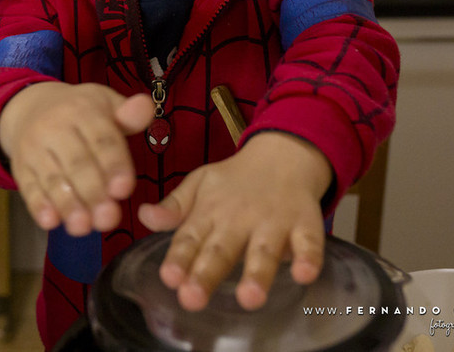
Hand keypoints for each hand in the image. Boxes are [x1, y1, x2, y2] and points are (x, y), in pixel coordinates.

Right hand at [0, 82, 153, 235]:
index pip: (101, 139)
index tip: (124, 190)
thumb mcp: (106, 104)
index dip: (113, 164)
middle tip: (108, 219)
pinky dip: (38, 206)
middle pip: (76, 162)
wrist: (30, 107)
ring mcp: (34, 148)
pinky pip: (28, 188)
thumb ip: (130, 114)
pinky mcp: (21, 168)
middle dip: (93, 192)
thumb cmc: (80, 112)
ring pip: (52, 178)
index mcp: (83, 110)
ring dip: (68, 205)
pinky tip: (50, 222)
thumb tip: (146, 107)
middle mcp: (55, 127)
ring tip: (82, 227)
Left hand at [136, 131, 331, 311]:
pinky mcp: (305, 223)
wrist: (282, 155)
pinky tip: (303, 275)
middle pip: (222, 250)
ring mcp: (273, 221)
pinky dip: (309, 258)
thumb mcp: (199, 184)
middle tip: (193, 297)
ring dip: (257, 273)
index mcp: (210, 212)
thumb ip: (174, 207)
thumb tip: (144, 217)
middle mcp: (239, 218)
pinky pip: (309, 242)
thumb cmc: (235, 180)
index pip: (190, 238)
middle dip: (207, 274)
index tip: (169, 278)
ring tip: (249, 298)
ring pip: (264, 251)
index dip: (179, 259)